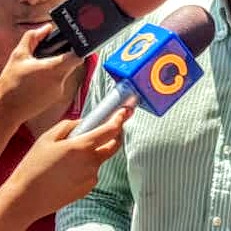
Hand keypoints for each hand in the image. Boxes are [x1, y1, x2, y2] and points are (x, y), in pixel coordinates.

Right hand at [0, 25, 82, 124]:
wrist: (5, 110)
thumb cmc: (10, 84)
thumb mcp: (19, 55)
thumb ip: (33, 37)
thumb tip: (47, 28)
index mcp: (53, 69)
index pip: (78, 56)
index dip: (78, 48)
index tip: (72, 44)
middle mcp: (60, 81)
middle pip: (71, 64)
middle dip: (63, 57)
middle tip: (50, 55)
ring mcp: (58, 91)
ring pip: (64, 74)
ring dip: (56, 69)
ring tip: (39, 69)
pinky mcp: (54, 99)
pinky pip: (58, 84)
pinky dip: (51, 79)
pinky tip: (37, 80)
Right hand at [0, 107, 130, 227]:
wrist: (25, 198)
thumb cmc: (34, 166)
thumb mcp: (48, 137)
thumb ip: (70, 125)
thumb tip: (84, 122)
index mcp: (82, 146)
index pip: (111, 129)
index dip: (120, 118)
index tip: (125, 111)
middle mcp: (91, 162)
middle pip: (113, 145)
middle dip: (115, 135)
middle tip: (108, 128)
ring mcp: (91, 177)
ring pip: (100, 158)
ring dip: (94, 152)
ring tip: (71, 156)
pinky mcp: (87, 188)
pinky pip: (92, 172)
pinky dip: (87, 166)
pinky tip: (68, 170)